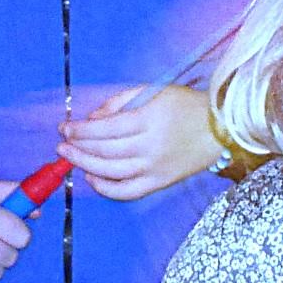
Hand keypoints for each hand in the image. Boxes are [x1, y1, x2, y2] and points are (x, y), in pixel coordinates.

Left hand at [57, 84, 220, 200]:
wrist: (220, 128)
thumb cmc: (185, 105)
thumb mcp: (153, 91)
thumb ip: (120, 101)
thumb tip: (93, 119)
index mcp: (149, 119)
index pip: (105, 128)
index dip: (81, 129)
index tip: (65, 127)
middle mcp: (150, 146)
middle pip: (104, 150)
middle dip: (78, 147)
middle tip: (62, 143)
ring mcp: (155, 167)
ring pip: (111, 171)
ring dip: (85, 165)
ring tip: (70, 158)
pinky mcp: (160, 182)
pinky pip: (128, 191)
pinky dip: (107, 188)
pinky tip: (93, 179)